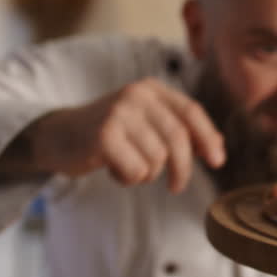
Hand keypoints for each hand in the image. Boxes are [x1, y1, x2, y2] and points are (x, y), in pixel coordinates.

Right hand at [29, 78, 224, 190]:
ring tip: (127, 165)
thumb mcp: (145, 123)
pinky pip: (136, 170)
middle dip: (183, 168)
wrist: (57, 135)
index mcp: (151, 89)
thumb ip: (177, 129)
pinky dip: (128, 178)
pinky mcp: (103, 136)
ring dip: (146, 173)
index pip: (191, 112)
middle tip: (177, 187)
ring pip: (157, 158)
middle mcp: (136, 95)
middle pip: (178, 138)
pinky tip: (112, 168)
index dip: (208, 138)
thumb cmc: (107, 133)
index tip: (218, 161)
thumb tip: (219, 146)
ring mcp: (119, 113)